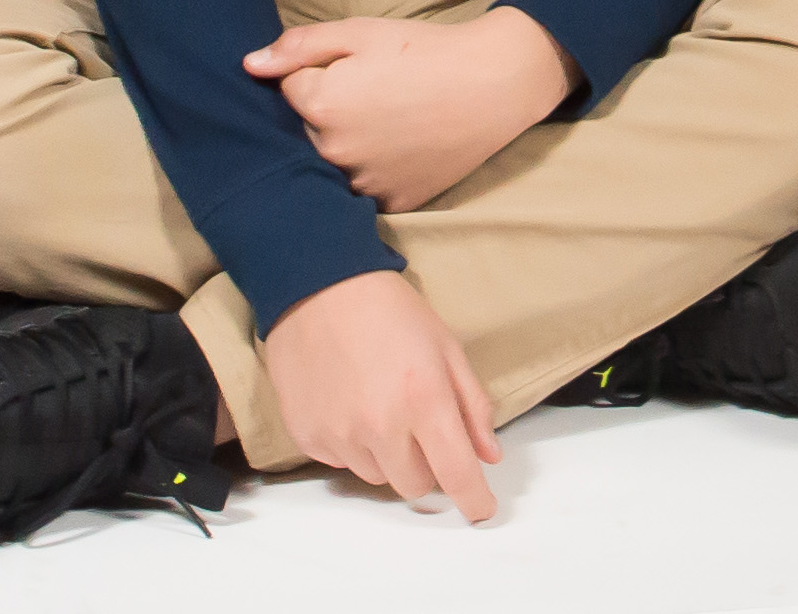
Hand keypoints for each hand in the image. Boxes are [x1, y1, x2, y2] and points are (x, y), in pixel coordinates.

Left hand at [243, 9, 571, 212]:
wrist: (493, 84)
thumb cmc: (425, 50)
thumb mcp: (362, 32)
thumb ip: (300, 47)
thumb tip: (249, 65)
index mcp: (321, 106)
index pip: (287, 91)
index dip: (313, 75)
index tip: (346, 69)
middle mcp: (334, 153)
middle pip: (306, 133)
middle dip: (324, 114)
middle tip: (369, 94)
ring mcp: (363, 184)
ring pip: (333, 166)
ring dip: (344, 148)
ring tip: (386, 121)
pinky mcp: (392, 203)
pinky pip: (363, 191)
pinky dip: (372, 172)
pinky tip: (398, 148)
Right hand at [260, 269, 500, 519]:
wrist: (318, 287)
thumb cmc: (390, 312)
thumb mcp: (446, 347)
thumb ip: (472, 405)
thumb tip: (488, 455)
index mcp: (423, 400)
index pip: (456, 473)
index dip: (474, 499)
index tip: (482, 510)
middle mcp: (380, 426)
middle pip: (415, 486)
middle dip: (428, 467)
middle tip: (422, 428)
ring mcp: (340, 436)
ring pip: (378, 476)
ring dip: (389, 456)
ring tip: (381, 406)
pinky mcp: (308, 438)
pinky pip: (342, 463)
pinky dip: (354, 446)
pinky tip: (350, 404)